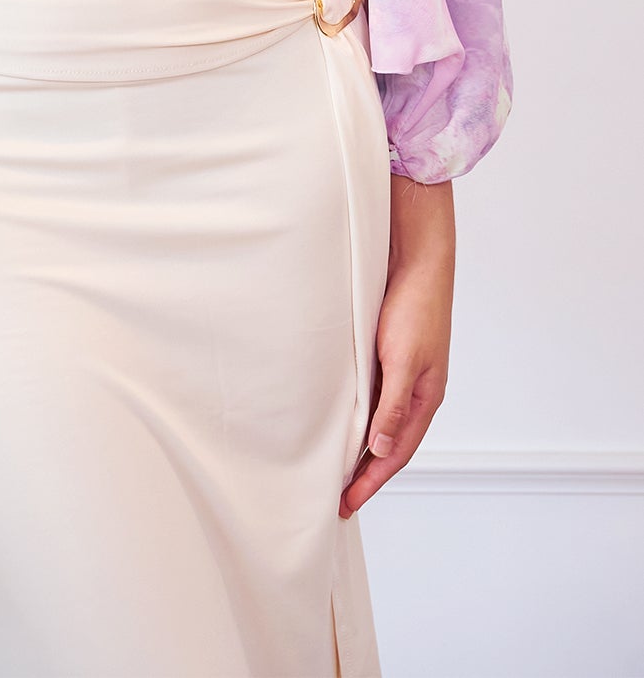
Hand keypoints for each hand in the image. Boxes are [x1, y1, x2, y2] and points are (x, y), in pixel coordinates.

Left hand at [338, 181, 453, 517]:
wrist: (419, 260)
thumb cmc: (415, 307)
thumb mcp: (402, 359)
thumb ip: (392, 405)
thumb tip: (380, 448)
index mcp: (425, 398)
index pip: (395, 453)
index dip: (371, 480)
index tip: (347, 504)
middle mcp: (416, 391)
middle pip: (390, 444)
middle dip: (367, 473)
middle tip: (339, 498)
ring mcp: (404, 374)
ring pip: (382, 422)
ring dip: (364, 448)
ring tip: (340, 469)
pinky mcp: (391, 354)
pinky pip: (376, 398)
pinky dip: (362, 418)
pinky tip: (345, 421)